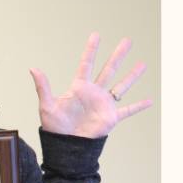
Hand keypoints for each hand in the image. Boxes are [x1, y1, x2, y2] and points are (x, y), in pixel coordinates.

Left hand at [31, 33, 151, 139]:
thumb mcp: (47, 106)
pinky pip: (127, 110)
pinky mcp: (110, 118)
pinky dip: (138, 106)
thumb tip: (33, 68)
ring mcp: (103, 104)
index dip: (91, 49)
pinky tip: (149, 100)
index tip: (96, 34)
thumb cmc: (54, 128)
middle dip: (118, 55)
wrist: (65, 147)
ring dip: (132, 75)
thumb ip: (43, 87)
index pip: (87, 64)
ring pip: (121, 86)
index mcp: (79, 88)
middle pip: (109, 69)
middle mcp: (94, 93)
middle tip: (127, 40)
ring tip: (142, 64)